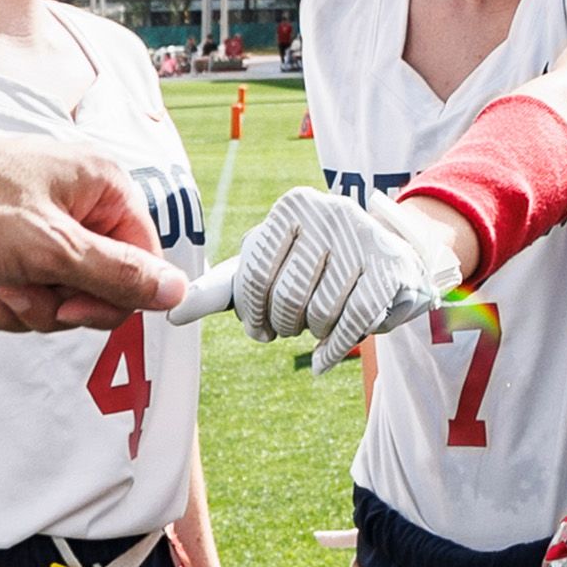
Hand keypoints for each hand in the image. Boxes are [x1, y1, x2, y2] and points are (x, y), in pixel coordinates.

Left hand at [0, 119, 182, 331]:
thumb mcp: (51, 248)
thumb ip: (118, 275)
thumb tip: (174, 289)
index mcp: (98, 187)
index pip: (139, 262)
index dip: (108, 298)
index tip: (68, 308)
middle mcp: (68, 203)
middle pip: (91, 288)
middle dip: (46, 303)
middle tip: (13, 286)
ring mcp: (28, 226)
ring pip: (45, 299)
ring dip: (8, 303)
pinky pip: (6, 297)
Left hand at [229, 184, 451, 371]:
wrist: (391, 257)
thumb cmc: (317, 266)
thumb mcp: (270, 265)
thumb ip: (223, 288)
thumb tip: (175, 313)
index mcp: (293, 206)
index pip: (256, 273)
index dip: (252, 313)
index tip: (259, 329)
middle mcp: (329, 212)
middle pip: (289, 296)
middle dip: (285, 325)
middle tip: (290, 328)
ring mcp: (363, 238)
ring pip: (321, 312)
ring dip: (314, 334)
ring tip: (317, 326)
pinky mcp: (390, 267)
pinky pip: (353, 323)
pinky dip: (334, 349)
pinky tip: (322, 360)